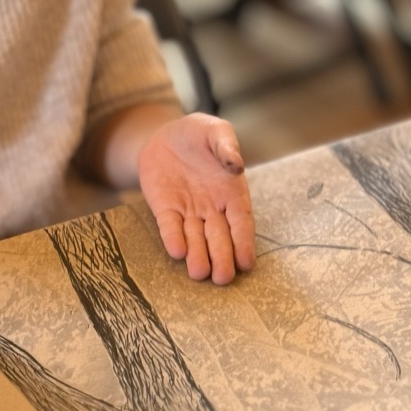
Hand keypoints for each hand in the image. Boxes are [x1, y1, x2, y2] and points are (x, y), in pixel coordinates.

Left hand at [138, 114, 254, 284]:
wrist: (164, 135)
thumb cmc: (198, 134)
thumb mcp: (215, 131)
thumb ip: (226, 145)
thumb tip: (237, 164)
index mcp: (232, 192)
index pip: (242, 223)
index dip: (244, 243)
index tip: (247, 263)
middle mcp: (212, 208)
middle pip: (220, 238)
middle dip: (222, 258)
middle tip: (223, 279)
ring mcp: (189, 210)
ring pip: (196, 238)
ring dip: (198, 256)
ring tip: (199, 273)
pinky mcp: (165, 209)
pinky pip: (170, 226)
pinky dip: (174, 239)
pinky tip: (177, 252)